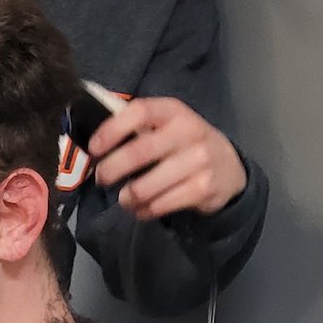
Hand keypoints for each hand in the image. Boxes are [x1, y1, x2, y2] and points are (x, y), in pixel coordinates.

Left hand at [88, 97, 246, 220]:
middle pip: (139, 152)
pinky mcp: (204, 187)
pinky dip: (145, 211)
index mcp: (173, 111)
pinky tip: (142, 209)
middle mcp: (188, 131)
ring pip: (147, 186)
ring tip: (124, 199)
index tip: (94, 149)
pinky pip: (161, 205)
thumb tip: (93, 143)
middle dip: (111, 170)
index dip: (111, 130)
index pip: (138, 111)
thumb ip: (135, 129)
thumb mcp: (166, 126)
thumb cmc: (183, 145)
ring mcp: (199, 160)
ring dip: (127, 197)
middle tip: (102, 179)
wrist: (229, 167)